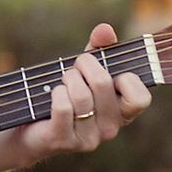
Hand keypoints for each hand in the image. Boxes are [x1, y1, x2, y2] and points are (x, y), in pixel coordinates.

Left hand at [13, 22, 151, 165]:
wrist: (31, 128)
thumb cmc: (66, 94)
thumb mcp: (86, 69)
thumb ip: (100, 48)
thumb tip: (105, 30)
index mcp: (122, 113)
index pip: (140, 98)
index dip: (126, 78)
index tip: (109, 69)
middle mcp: (110, 129)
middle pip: (103, 83)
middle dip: (84, 65)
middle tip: (75, 67)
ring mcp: (88, 138)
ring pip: (81, 95)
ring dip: (67, 79)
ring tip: (62, 81)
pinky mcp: (64, 141)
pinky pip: (63, 107)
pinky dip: (55, 93)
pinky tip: (52, 95)